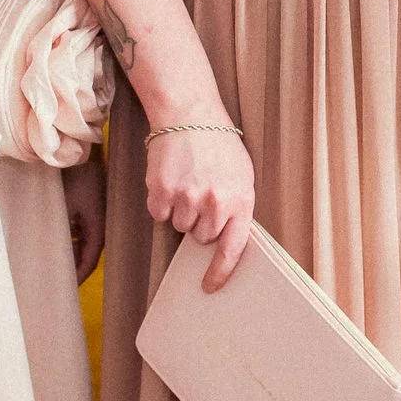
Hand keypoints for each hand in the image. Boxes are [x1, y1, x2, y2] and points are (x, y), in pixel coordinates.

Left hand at [63, 156, 107, 283]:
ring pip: (82, 242)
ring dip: (69, 252)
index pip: (89, 260)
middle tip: (55, 282)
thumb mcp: (63, 207)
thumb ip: (61, 234)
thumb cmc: (70, 176)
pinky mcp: (87, 205)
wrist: (76, 148)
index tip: (64, 290)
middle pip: (87, 253)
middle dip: (73, 268)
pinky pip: (79, 229)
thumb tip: (52, 259)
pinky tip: (53, 241)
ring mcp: (94, 213)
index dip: (78, 277)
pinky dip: (68, 238)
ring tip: (52, 264)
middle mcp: (99, 222)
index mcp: (98, 226)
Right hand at [144, 117, 254, 291]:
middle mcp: (215, 203)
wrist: (188, 113)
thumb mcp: (241, 174)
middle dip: (200, 222)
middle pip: (202, 238)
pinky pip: (159, 214)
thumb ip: (236, 207)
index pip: (232, 248)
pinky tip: (170, 179)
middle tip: (201, 193)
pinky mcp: (162, 192)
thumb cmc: (218, 144)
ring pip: (179, 227)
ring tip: (187, 180)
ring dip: (181, 210)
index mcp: (241, 199)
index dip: (220, 272)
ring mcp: (187, 198)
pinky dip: (161, 202)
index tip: (209, 287)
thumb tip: (225, 240)